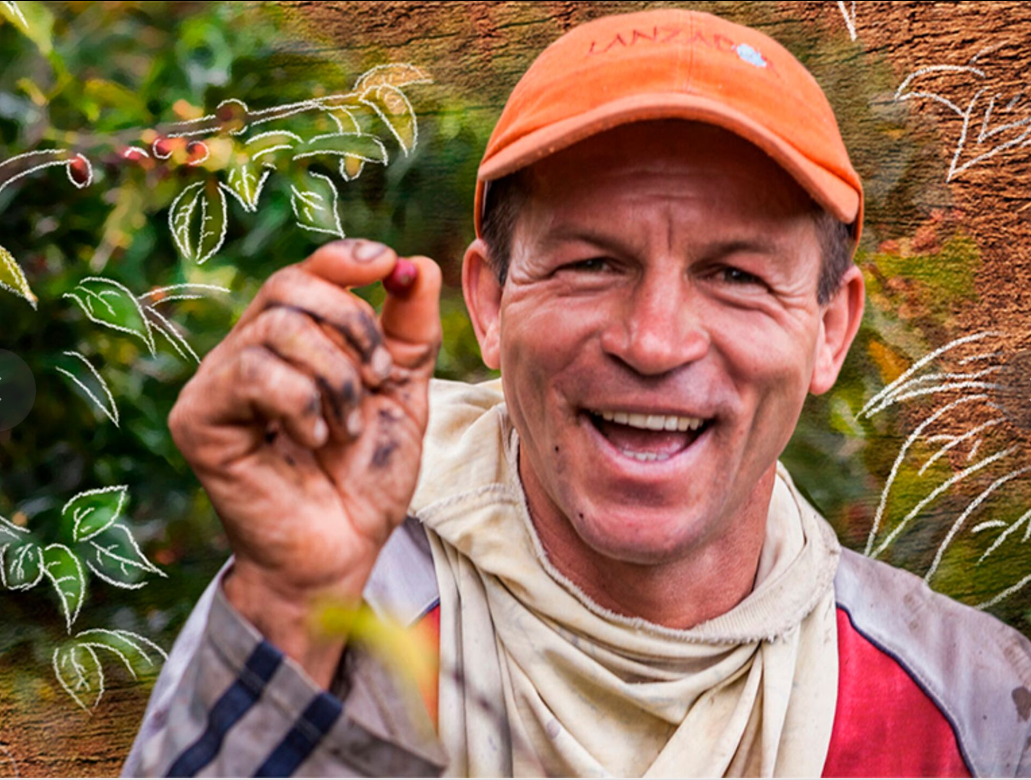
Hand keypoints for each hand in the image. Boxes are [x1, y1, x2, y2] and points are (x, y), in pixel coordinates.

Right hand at [168, 239, 440, 681]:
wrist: (344, 551)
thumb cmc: (365, 478)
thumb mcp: (405, 395)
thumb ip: (411, 332)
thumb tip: (420, 266)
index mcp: (293, 343)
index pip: (306, 272)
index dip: (346, 258)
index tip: (390, 265)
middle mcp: (248, 353)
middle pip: (289, 286)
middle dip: (352, 324)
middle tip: (380, 377)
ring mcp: (218, 385)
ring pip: (275, 328)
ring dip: (335, 375)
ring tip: (349, 425)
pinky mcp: (199, 420)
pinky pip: (253, 373)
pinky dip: (303, 402)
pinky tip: (317, 439)